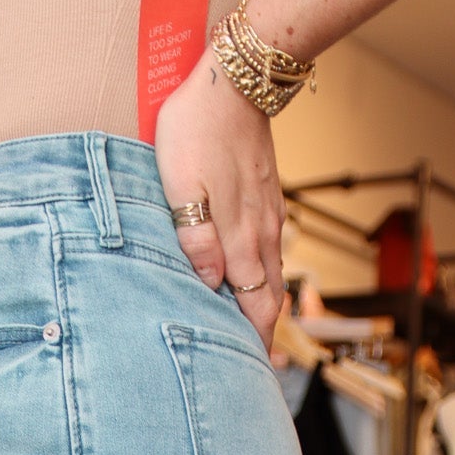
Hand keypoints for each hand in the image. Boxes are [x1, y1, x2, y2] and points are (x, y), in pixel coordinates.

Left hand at [154, 50, 286, 351]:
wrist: (235, 82)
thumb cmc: (196, 132)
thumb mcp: (181, 187)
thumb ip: (196, 239)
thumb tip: (211, 284)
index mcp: (240, 239)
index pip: (253, 308)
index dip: (253, 343)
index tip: (249, 373)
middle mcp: (262, 235)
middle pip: (269, 300)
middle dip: (264, 336)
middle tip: (255, 369)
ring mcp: (269, 216)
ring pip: (273, 276)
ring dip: (267, 308)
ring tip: (257, 336)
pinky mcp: (268, 199)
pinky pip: (272, 251)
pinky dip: (267, 277)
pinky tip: (256, 282)